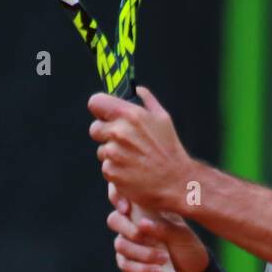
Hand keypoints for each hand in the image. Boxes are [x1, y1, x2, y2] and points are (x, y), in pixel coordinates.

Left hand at [88, 86, 194, 210]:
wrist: (175, 182)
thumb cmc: (170, 150)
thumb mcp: (163, 119)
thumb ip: (147, 101)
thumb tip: (137, 89)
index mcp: (130, 115)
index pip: (96, 102)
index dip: (100, 109)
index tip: (106, 115)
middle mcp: (119, 132)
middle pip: (95, 128)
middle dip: (106, 134)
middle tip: (125, 142)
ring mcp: (113, 153)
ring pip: (102, 150)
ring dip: (113, 154)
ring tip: (134, 159)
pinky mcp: (111, 171)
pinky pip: (106, 167)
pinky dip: (116, 170)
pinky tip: (132, 171)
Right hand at [106, 183, 209, 271]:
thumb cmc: (187, 247)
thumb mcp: (182, 234)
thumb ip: (163, 227)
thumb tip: (142, 224)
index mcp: (145, 210)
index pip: (122, 195)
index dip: (116, 197)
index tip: (126, 208)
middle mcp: (132, 224)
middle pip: (114, 220)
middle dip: (127, 229)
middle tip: (143, 237)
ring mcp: (128, 244)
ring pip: (120, 244)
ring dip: (142, 253)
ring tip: (164, 259)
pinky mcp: (128, 264)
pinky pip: (125, 265)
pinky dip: (141, 269)